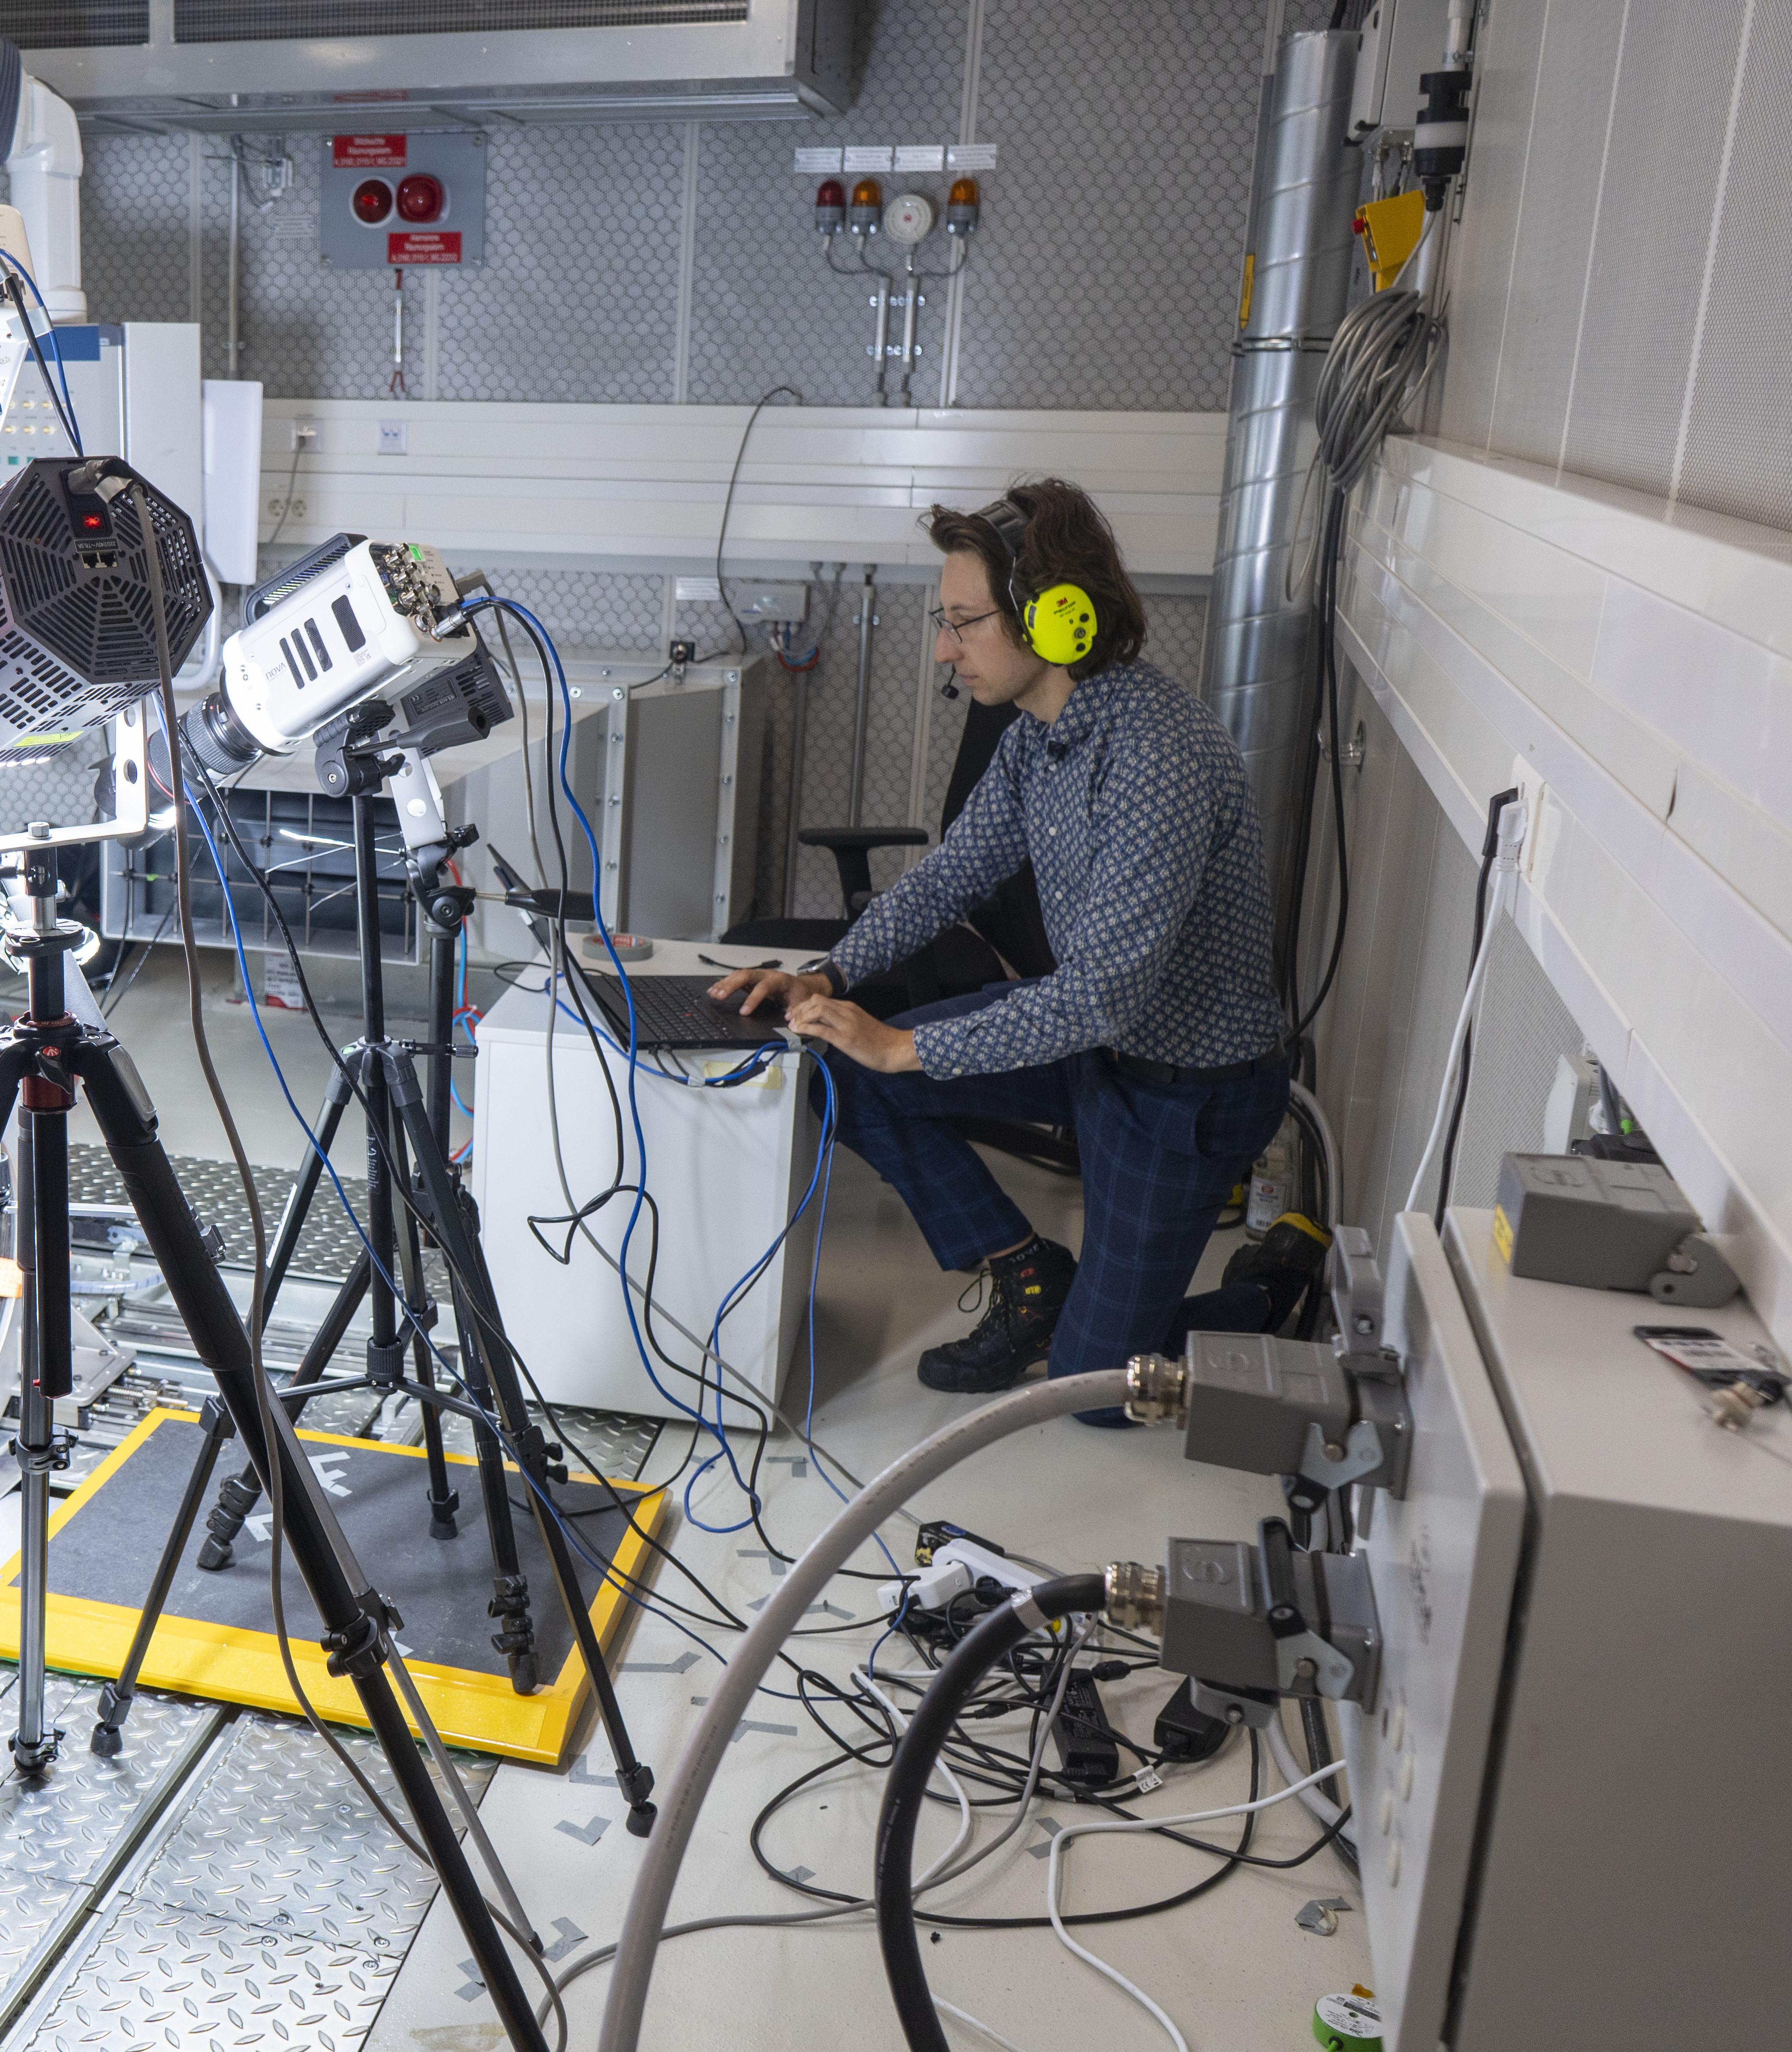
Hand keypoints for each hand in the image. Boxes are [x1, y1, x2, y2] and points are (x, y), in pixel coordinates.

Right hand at [706, 965, 828, 1017]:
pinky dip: (724, 984)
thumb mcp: (803, 1002)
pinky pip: (736, 978)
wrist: (802, 985)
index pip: (763, 987)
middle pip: (746, 975)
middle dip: (731, 985)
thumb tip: (789, 1018)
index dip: (753, 999)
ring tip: (713, 994)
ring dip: (725, 984)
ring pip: (739, 975)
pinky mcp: (752, 979)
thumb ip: (796, 1010)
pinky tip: (714, 990)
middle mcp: (767, 974)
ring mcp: (758, 975)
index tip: (744, 1012)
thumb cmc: (801, 994)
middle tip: (719, 996)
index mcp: (780, 980)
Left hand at [785, 995, 920, 1072]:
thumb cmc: (878, 1040)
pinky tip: (798, 1031)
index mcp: (849, 1007)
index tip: (796, 1015)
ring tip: (793, 1026)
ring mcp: (846, 1024)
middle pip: (816, 1001)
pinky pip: (820, 1028)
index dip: (804, 1006)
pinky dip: (805, 1028)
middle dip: (799, 1009)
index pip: (821, 999)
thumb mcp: (858, 1024)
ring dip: (801, 1017)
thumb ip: (842, 1021)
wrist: (895, 1049)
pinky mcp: (845, 1038)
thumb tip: (823, 1025)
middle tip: (791, 1019)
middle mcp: (846, 1011)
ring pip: (817, 1010)